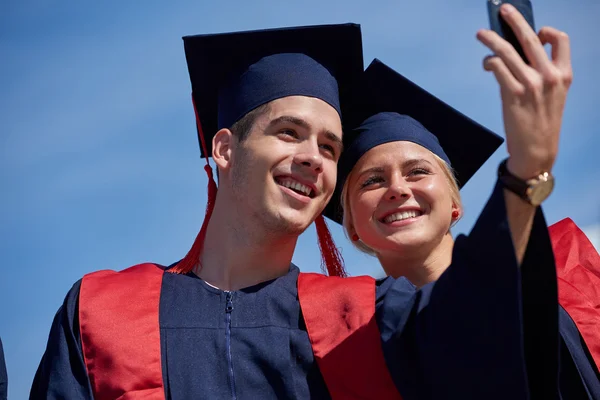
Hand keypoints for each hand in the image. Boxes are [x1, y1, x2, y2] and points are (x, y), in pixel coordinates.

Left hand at [477, 3, 572, 178]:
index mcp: (564, 75)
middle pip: (530, 38)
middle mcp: (549, 76)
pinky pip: (497, 67)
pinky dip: (489, 62)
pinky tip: (486, 65)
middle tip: (503, 9)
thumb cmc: (541, 122)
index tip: (536, 31)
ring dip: (491, 39)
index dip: (547, 32)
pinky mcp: (512, 94)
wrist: (537, 151)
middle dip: (515, 20)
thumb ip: (542, 75)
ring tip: (481, 33)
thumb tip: (518, 54)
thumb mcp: (552, 96)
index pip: (561, 40)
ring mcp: (531, 84)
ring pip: (508, 51)